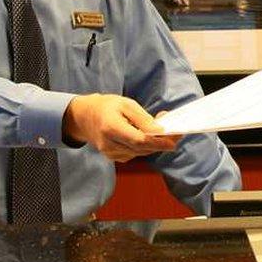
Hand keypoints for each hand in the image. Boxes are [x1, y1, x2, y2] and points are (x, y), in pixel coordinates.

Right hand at [63, 94, 178, 161]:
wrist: (85, 116)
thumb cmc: (107, 107)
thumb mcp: (125, 104)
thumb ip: (143, 119)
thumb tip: (159, 130)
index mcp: (111, 127)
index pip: (139, 140)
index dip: (158, 142)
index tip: (174, 141)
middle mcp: (109, 144)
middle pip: (142, 149)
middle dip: (161, 143)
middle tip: (176, 134)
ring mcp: (110, 153)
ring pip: (140, 153)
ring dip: (153, 144)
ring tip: (161, 131)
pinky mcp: (113, 157)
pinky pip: (134, 154)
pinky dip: (144, 147)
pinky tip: (146, 136)